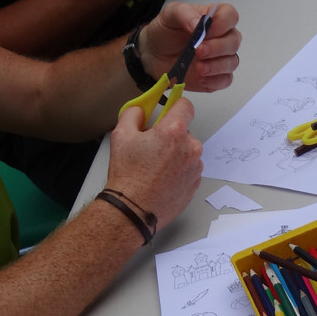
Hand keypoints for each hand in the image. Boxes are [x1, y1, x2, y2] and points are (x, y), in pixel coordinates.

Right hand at [106, 99, 202, 230]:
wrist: (134, 209)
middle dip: (170, 135)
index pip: (186, 106)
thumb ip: (134, 113)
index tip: (170, 111)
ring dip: (175, 154)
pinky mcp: (195, 183)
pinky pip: (188, 169)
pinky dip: (178, 171)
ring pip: (187, 152)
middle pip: (185, 131)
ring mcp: (195, 168)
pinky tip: (161, 178)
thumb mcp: (121, 134)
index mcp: (174, 131)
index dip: (176, 106)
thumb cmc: (128, 175)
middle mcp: (190, 148)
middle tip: (151, 147)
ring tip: (154, 167)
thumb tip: (141, 109)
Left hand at [141, 2, 241, 93]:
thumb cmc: (165, 32)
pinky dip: (214, 80)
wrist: (154, 55)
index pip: (230, 16)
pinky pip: (225, 80)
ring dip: (216, 66)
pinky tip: (200, 77)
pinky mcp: (216, 76)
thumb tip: (199, 25)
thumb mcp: (170, 14)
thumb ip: (185, 14)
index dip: (222, 23)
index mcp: (214, 18)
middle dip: (218, 48)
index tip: (206, 31)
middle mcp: (222, 38)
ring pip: (231, 62)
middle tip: (198, 51)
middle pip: (234, 41)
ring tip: (198, 68)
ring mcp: (220, 58)